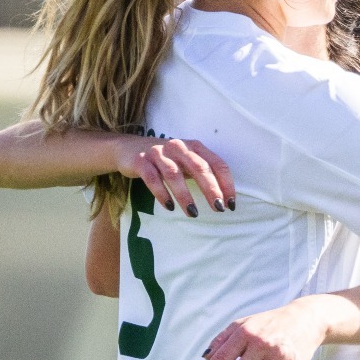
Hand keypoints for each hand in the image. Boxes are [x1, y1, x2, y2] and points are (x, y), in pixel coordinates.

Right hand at [115, 135, 235, 216]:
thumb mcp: (186, 162)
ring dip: (185, 195)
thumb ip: (203, 173)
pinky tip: (169, 206)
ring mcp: (158, 153)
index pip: (217, 164)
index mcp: (194, 147)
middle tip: (219, 208)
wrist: (128, 148)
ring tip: (193, 213)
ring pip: (175, 174)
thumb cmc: (166, 159)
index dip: (226, 184)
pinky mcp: (141, 161)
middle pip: (199, 167)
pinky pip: (152, 178)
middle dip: (211, 189)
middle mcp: (178, 147)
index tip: (231, 204)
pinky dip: (162, 193)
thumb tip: (224, 198)